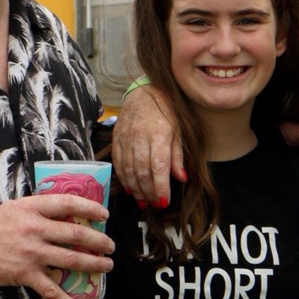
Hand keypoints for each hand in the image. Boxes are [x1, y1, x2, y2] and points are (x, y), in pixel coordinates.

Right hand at [0, 194, 112, 298]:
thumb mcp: (10, 210)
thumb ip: (35, 212)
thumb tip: (61, 217)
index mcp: (30, 208)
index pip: (68, 203)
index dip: (90, 207)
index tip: (104, 214)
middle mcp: (33, 228)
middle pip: (76, 234)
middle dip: (99, 241)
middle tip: (110, 246)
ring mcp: (31, 252)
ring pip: (72, 260)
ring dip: (94, 265)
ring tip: (106, 267)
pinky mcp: (24, 274)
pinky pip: (53, 290)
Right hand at [112, 85, 182, 205]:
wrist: (143, 93)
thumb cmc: (165, 112)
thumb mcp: (178, 131)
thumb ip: (177, 156)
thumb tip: (181, 178)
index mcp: (159, 134)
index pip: (159, 167)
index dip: (161, 187)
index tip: (164, 201)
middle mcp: (140, 138)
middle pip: (142, 172)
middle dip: (149, 193)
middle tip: (156, 205)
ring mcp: (125, 139)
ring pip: (128, 171)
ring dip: (136, 190)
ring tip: (144, 202)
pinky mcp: (116, 140)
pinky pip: (118, 164)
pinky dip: (124, 180)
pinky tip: (131, 190)